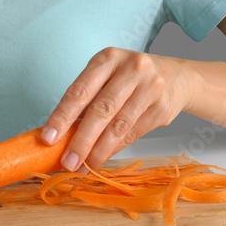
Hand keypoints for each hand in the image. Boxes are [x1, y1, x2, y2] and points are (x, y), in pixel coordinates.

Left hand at [41, 47, 194, 171]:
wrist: (177, 76)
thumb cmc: (129, 78)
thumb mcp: (107, 77)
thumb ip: (86, 100)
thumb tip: (60, 136)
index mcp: (108, 58)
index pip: (79, 91)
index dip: (62, 116)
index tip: (48, 138)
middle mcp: (131, 68)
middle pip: (101, 110)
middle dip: (81, 140)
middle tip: (67, 162)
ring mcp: (150, 87)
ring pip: (118, 126)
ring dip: (97, 151)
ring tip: (82, 167)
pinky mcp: (162, 107)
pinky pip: (132, 134)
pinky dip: (113, 150)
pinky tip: (100, 159)